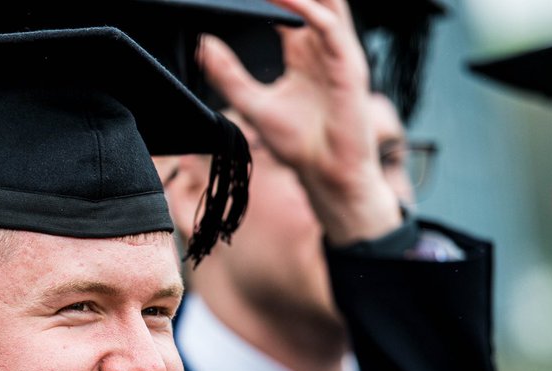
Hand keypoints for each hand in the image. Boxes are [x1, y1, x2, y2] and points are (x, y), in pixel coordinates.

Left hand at [198, 0, 400, 244]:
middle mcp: (324, 47)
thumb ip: (228, 74)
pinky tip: (290, 2)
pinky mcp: (348, 67)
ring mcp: (339, 54)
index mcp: (304, 52)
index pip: (290, 7)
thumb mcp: (252, 103)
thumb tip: (203, 46)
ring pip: (326, 5)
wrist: (326, 174)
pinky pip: (331, 30)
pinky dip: (310, 12)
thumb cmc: (299, 144)